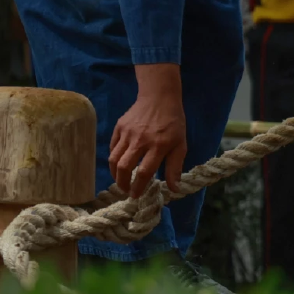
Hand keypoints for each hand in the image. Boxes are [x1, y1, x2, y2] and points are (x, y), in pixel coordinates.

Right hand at [109, 64, 186, 197]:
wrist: (160, 97)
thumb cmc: (173, 123)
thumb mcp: (181, 145)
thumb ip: (175, 167)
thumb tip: (174, 189)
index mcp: (158, 145)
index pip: (144, 172)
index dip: (138, 187)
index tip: (136, 196)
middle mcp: (141, 140)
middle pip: (124, 167)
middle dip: (122, 184)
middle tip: (126, 191)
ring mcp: (128, 133)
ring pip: (114, 159)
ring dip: (115, 174)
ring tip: (120, 181)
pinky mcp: (120, 127)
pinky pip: (112, 147)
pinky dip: (113, 159)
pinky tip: (118, 164)